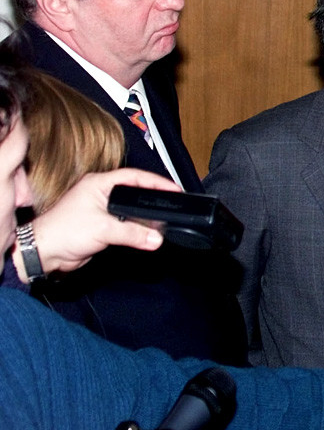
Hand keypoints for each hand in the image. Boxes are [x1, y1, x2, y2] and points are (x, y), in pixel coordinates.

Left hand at [12, 168, 179, 280]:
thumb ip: (133, 233)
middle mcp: (100, 193)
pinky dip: (137, 227)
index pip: (134, 176)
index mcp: (98, 183)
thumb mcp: (103, 229)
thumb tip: (156, 238)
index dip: (156, 181)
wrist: (44, 253)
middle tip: (173, 202)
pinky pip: (125, 224)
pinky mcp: (101, 225)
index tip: (173, 188)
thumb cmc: (63, 232)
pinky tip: (148, 232)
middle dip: (153, 197)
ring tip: (164, 219)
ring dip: (145, 216)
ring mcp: (100, 209)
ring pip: (131, 209)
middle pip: (134, 191)